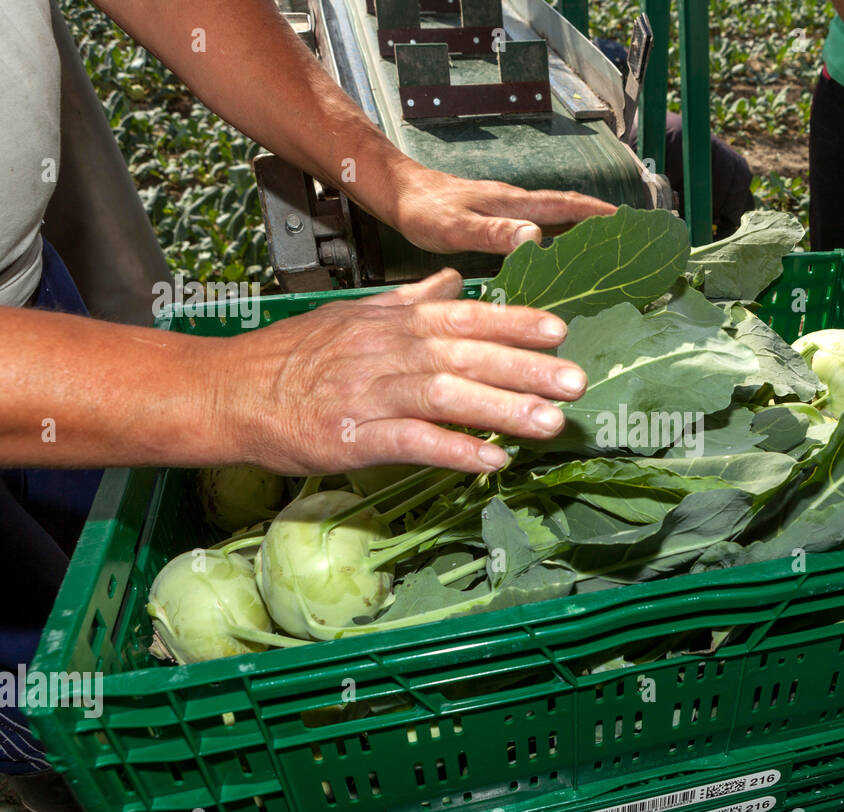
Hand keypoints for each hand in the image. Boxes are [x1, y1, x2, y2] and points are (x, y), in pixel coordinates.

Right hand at [211, 269, 586, 474]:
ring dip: (503, 409)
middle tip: (576, 382)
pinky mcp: (352, 435)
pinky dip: (454, 450)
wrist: (229, 391)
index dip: (514, 322)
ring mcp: (370, 393)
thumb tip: (454, 279)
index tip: (560, 330)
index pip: (464, 316)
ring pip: (447, 395)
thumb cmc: (295, 356)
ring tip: (550, 423)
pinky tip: (492, 461)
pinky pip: (412, 442)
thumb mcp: (356, 316)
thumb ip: (410, 300)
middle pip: (467, 354)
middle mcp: (388, 351)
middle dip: (526, 367)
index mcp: (393, 322)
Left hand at [387, 161, 617, 254]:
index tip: (630, 223)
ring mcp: (507, 210)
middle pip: (569, 210)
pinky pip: (537, 226)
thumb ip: (493, 233)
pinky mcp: (496, 218)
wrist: (397, 193)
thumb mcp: (456, 227)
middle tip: (630, 238)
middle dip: (601, 222)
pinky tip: (557, 253)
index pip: (567, 206)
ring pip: (555, 219)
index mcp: (514, 204)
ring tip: (605, 250)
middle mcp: (516, 204)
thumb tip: (535, 238)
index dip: (600, 215)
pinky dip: (557, 237)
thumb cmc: (423, 211)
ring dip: (581, 230)